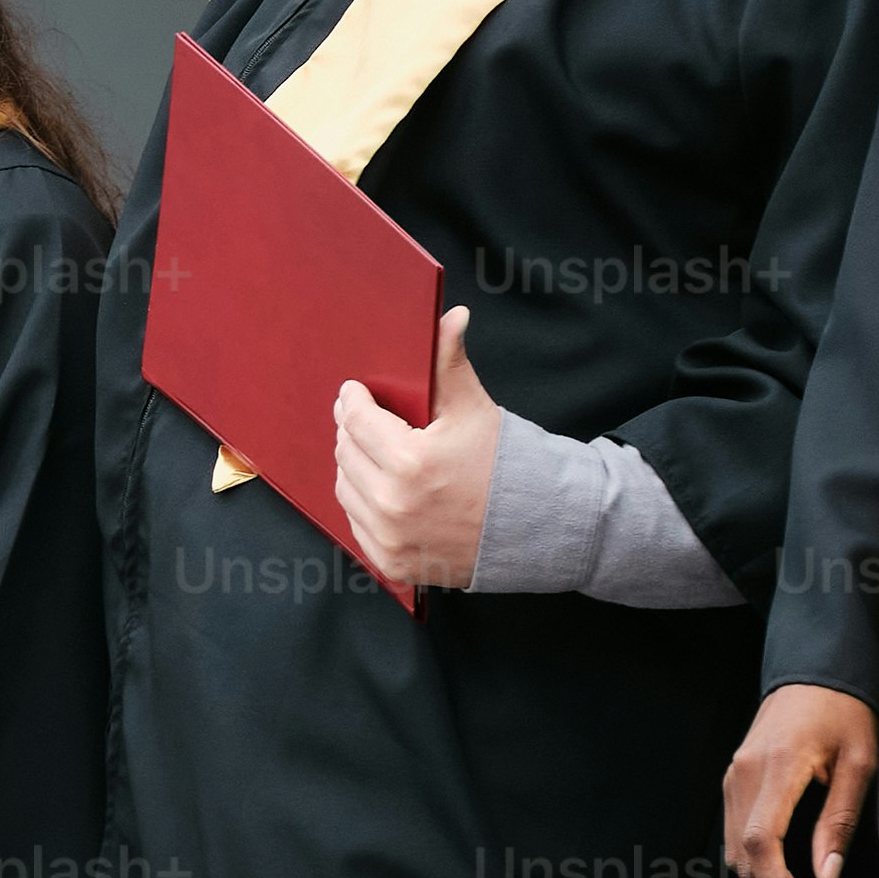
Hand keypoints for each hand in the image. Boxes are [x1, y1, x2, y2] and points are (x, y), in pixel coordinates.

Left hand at [328, 306, 497, 592]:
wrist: (533, 526)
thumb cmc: (504, 463)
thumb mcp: (474, 407)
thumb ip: (450, 361)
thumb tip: (450, 315)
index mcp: (411, 462)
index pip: (356, 421)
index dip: (353, 400)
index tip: (355, 391)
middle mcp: (394, 505)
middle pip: (345, 453)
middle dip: (353, 431)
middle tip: (364, 418)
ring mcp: (390, 539)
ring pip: (345, 487)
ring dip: (353, 466)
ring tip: (373, 451)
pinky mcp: (392, 563)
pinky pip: (355, 523)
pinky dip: (362, 502)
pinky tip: (382, 486)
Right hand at [721, 684, 878, 877]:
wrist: (814, 672)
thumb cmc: (845, 712)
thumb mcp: (859, 764)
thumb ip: (840, 821)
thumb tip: (825, 877)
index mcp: (778, 768)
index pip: (763, 841)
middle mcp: (744, 775)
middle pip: (749, 857)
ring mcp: (734, 779)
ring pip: (740, 853)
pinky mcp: (736, 782)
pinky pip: (741, 836)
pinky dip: (763, 868)